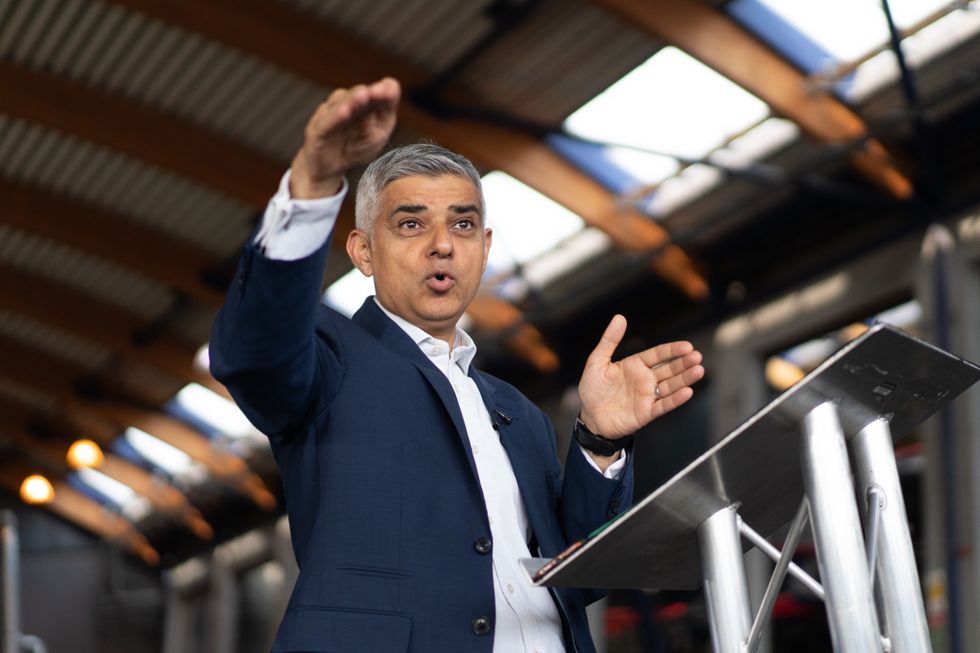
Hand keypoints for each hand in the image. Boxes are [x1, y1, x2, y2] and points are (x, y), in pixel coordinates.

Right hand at [291, 77, 400, 198]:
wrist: (329, 169)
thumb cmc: (355, 150)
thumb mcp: (374, 138)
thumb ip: (381, 120)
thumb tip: (386, 100)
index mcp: (363, 104)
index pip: (376, 92)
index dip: (384, 90)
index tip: (391, 92)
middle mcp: (345, 104)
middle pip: (358, 94)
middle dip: (369, 93)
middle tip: (380, 91)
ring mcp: (329, 114)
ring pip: (341, 102)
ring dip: (353, 100)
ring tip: (364, 96)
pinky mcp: (317, 129)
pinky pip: (327, 121)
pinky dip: (336, 116)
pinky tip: (344, 112)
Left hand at [578, 315, 703, 437]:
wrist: (589, 417)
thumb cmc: (592, 389)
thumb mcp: (596, 361)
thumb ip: (609, 340)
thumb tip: (619, 318)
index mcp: (636, 365)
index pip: (658, 354)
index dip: (672, 350)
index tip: (687, 346)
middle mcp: (645, 379)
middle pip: (669, 369)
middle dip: (684, 363)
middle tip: (697, 357)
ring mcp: (647, 396)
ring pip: (671, 386)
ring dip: (685, 379)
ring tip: (698, 371)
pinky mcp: (646, 412)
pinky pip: (663, 405)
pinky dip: (675, 399)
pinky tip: (687, 392)